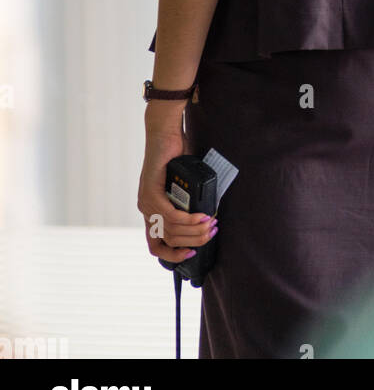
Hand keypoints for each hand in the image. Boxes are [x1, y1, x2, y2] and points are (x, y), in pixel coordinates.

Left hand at [137, 114, 215, 263]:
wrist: (165, 134)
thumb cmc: (176, 158)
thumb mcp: (183, 187)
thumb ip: (189, 203)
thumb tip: (208, 221)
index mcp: (152, 213)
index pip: (156, 247)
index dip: (174, 256)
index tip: (193, 252)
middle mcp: (146, 211)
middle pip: (169, 241)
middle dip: (194, 240)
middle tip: (212, 232)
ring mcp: (147, 202)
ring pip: (171, 230)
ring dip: (194, 230)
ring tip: (211, 224)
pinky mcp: (151, 192)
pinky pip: (170, 215)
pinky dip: (188, 219)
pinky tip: (201, 217)